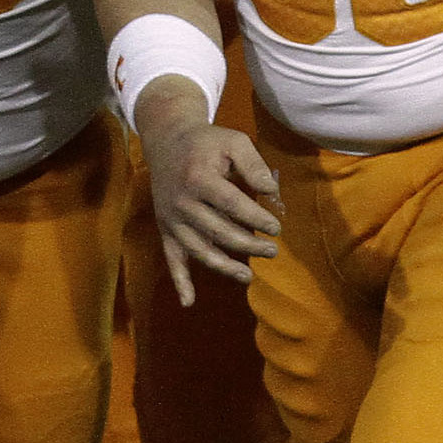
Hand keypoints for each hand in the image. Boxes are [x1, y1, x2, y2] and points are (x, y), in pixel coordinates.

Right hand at [138, 84, 278, 301]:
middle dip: (248, 245)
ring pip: (199, 250)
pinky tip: (189, 302)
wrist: (166, 140)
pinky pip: (171, 258)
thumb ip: (254, 165)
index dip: (256, 218)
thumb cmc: (207, 142)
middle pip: (218, 231)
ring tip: (248, 276)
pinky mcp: (165, 228)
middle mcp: (181, 202)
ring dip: (224, 267)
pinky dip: (179, 281)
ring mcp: (171, 219)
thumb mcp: (233, 141)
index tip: (276, 227)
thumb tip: (272, 191)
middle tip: (272, 251)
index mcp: (199, 178)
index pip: (232, 205)